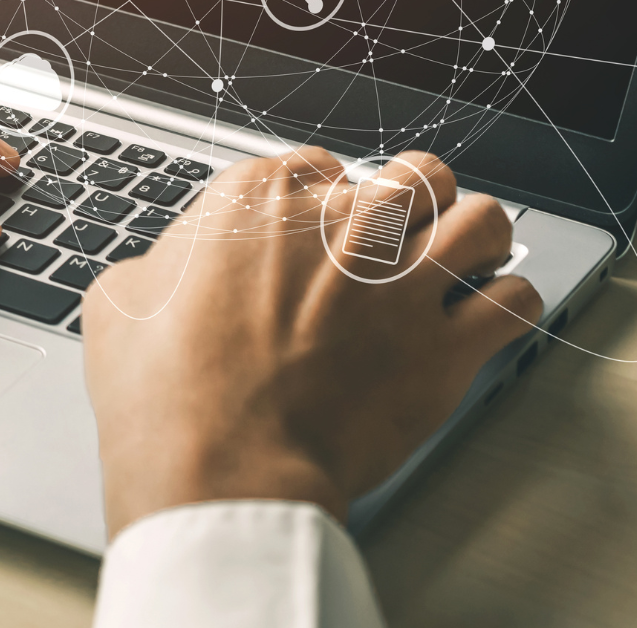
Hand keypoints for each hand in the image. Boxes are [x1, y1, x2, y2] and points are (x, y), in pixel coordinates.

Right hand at [82, 147, 539, 534]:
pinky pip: (515, 301)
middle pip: (417, 174)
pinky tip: (488, 320)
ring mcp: (401, 282)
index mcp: (259, 198)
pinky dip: (508, 306)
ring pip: (484, 218)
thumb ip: (162, 263)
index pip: (319, 164)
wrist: (218, 472)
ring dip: (478, 239)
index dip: (326, 199)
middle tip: (406, 238)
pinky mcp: (445, 347)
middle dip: (417, 203)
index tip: (325, 232)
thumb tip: (168, 269)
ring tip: (466, 264)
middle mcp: (342, 223)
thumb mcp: (121, 302)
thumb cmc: (164, 396)